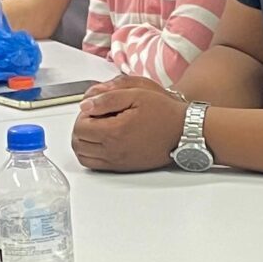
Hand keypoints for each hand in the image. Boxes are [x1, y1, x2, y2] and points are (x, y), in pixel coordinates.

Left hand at [70, 78, 187, 171]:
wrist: (184, 132)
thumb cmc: (165, 113)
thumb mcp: (136, 94)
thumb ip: (107, 98)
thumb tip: (85, 106)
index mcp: (114, 132)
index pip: (80, 127)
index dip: (83, 115)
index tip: (94, 108)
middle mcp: (114, 151)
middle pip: (78, 144)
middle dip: (80, 128)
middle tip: (93, 118)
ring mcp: (118, 162)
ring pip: (84, 157)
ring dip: (84, 142)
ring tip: (96, 129)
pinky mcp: (124, 167)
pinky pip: (96, 165)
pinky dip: (92, 153)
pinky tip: (104, 140)